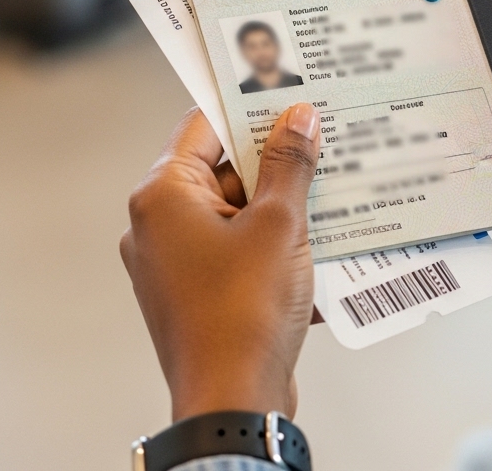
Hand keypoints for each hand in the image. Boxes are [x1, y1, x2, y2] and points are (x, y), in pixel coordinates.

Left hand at [121, 104, 319, 421]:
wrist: (233, 400)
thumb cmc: (243, 315)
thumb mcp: (279, 226)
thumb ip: (289, 166)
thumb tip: (298, 119)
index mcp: (164, 196)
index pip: (204, 126)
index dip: (249, 107)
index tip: (288, 92)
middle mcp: (157, 225)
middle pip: (223, 169)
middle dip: (277, 162)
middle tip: (325, 143)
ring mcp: (174, 263)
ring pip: (236, 212)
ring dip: (283, 207)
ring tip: (333, 197)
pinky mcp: (197, 293)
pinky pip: (238, 251)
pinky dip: (275, 245)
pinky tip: (322, 247)